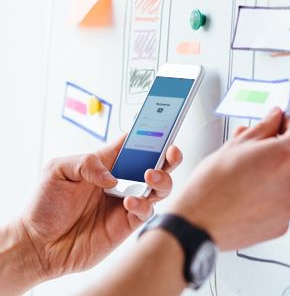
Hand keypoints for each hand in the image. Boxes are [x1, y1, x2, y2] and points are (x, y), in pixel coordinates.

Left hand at [16, 136, 181, 281]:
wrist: (39, 244)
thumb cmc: (44, 205)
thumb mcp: (57, 170)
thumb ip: (86, 163)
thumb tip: (112, 176)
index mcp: (107, 163)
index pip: (134, 143)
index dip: (150, 133)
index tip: (162, 124)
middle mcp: (121, 181)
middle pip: (156, 164)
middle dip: (169, 156)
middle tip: (171, 151)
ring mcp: (127, 202)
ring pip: (159, 187)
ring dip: (162, 179)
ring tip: (150, 175)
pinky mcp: (127, 224)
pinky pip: (147, 211)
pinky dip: (143, 204)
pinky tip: (129, 202)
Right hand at [168, 108, 289, 249]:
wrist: (199, 223)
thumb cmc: (211, 186)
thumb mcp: (235, 145)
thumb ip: (263, 127)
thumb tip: (275, 117)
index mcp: (283, 156)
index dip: (289, 126)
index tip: (280, 128)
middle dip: (276, 154)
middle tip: (251, 158)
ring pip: (289, 182)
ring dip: (275, 177)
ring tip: (247, 181)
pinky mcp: (283, 224)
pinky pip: (283, 204)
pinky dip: (271, 199)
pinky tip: (250, 198)